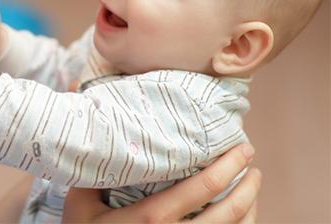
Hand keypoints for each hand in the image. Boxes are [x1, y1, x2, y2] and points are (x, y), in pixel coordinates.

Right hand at [62, 143, 260, 222]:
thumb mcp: (80, 202)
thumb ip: (92, 168)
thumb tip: (91, 120)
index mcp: (151, 219)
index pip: (204, 187)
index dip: (229, 166)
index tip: (242, 148)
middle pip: (230, 212)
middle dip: (248, 186)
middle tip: (253, 166)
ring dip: (250, 209)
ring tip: (251, 189)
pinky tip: (240, 217)